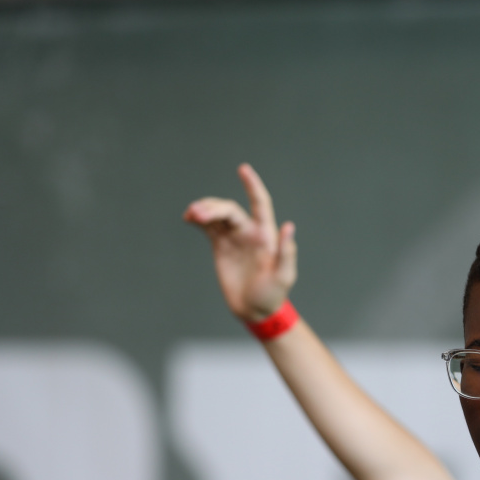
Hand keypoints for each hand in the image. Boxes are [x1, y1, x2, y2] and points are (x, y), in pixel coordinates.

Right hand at [183, 163, 296, 322]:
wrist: (255, 310)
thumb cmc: (273, 295)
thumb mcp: (283, 276)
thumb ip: (286, 252)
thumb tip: (290, 226)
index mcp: (266, 234)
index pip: (260, 203)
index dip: (252, 186)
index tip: (243, 169)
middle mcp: (249, 232)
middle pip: (229, 209)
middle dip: (213, 207)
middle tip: (197, 214)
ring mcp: (234, 238)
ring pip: (217, 215)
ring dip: (204, 210)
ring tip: (192, 214)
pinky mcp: (220, 247)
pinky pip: (208, 227)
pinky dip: (198, 219)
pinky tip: (189, 218)